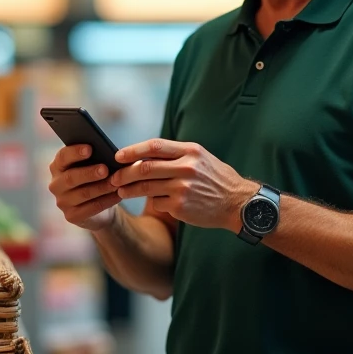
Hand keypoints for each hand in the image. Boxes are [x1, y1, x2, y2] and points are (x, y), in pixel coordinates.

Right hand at [48, 145, 121, 231]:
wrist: (100, 203)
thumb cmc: (95, 178)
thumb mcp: (93, 165)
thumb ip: (94, 158)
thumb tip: (107, 153)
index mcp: (58, 166)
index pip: (62, 157)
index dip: (75, 152)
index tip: (90, 148)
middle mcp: (56, 184)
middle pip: (70, 177)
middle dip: (89, 173)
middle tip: (105, 169)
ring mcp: (62, 202)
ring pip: (83, 194)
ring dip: (101, 188)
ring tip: (116, 182)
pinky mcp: (71, 216)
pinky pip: (90, 208)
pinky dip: (106, 201)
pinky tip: (118, 195)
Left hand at [110, 139, 254, 230]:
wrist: (238, 203)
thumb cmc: (215, 179)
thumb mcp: (201, 158)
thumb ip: (176, 155)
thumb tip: (143, 155)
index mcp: (191, 151)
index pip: (155, 146)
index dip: (133, 150)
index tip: (118, 155)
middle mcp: (187, 168)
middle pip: (145, 168)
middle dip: (124, 173)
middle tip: (113, 177)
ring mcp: (183, 188)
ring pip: (146, 187)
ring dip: (129, 189)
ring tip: (121, 190)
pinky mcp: (181, 207)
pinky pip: (157, 203)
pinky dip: (152, 202)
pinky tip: (153, 202)